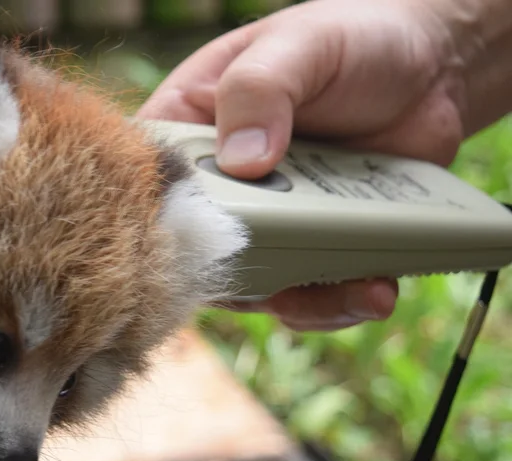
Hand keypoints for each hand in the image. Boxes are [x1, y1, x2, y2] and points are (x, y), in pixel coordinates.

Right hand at [139, 0, 469, 330]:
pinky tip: (376, 288)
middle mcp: (216, 190)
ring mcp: (265, 224)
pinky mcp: (313, 246)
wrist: (433, 65)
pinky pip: (309, 295)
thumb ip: (260, 91)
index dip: (152, 225)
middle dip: (240, 274)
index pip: (145, 190)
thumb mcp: (297, 46)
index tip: (190, 244)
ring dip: (304, 300)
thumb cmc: (348, 39)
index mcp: (187, 132)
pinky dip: (340, 303)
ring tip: (359, 290)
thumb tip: (243, 161)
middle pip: (195, 256)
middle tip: (288, 272)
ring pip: (254, 288)